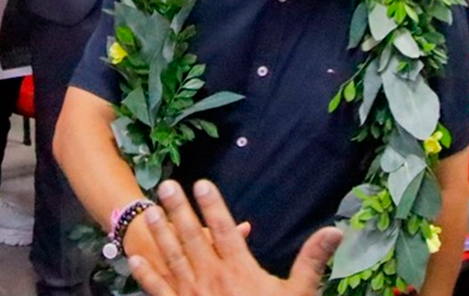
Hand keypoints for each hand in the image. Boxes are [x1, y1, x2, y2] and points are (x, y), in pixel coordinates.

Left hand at [129, 180, 341, 295]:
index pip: (224, 230)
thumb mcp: (299, 292)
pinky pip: (159, 291)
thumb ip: (312, 259)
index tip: (202, 183)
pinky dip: (146, 275)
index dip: (213, 205)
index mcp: (240, 270)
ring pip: (172, 258)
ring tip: (150, 210)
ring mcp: (193, 295)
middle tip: (167, 186)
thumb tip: (334, 230)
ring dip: (160, 234)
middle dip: (179, 210)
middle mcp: (212, 278)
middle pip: (193, 237)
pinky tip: (134, 260)